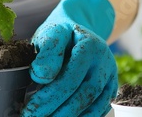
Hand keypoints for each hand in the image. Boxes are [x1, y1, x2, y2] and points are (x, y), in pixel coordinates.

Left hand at [22, 0, 118, 116]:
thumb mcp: (50, 33)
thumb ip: (47, 51)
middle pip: (84, 94)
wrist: (76, 33)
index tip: (30, 108)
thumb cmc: (59, 35)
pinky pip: (100, 109)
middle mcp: (105, 62)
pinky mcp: (111, 88)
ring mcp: (110, 76)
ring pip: (94, 105)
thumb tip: (41, 76)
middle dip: (58, 111)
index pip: (71, 76)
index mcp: (90, 45)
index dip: (50, 96)